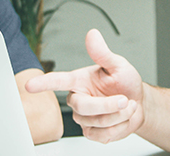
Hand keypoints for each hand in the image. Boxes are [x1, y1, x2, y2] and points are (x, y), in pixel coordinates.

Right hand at [25, 29, 143, 142]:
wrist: (139, 104)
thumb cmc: (126, 82)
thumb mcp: (118, 65)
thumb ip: (102, 53)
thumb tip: (92, 34)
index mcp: (79, 80)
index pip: (58, 81)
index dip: (44, 83)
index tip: (30, 85)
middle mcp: (79, 99)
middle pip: (83, 107)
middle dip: (108, 105)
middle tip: (125, 100)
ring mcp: (84, 118)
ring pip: (96, 122)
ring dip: (119, 115)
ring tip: (127, 105)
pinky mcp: (91, 132)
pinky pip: (102, 135)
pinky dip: (119, 128)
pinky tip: (122, 119)